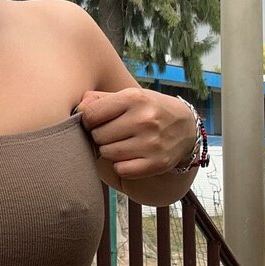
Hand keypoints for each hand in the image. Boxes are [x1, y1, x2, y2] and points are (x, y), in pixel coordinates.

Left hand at [75, 88, 196, 179]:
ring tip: (120, 143)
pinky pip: (121, 169)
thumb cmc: (149, 109)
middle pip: (98, 136)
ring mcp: (152, 143)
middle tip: (111, 133)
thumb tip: (78, 107)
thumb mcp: (129, 95)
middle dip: (99, 135)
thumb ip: (100, 99)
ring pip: (107, 153)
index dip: (88, 120)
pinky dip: (121, 165)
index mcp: (134, 98)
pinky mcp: (157, 163)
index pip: (91, 114)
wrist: (186, 127)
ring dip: (109, 151)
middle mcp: (144, 120)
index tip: (95, 121)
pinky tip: (129, 156)